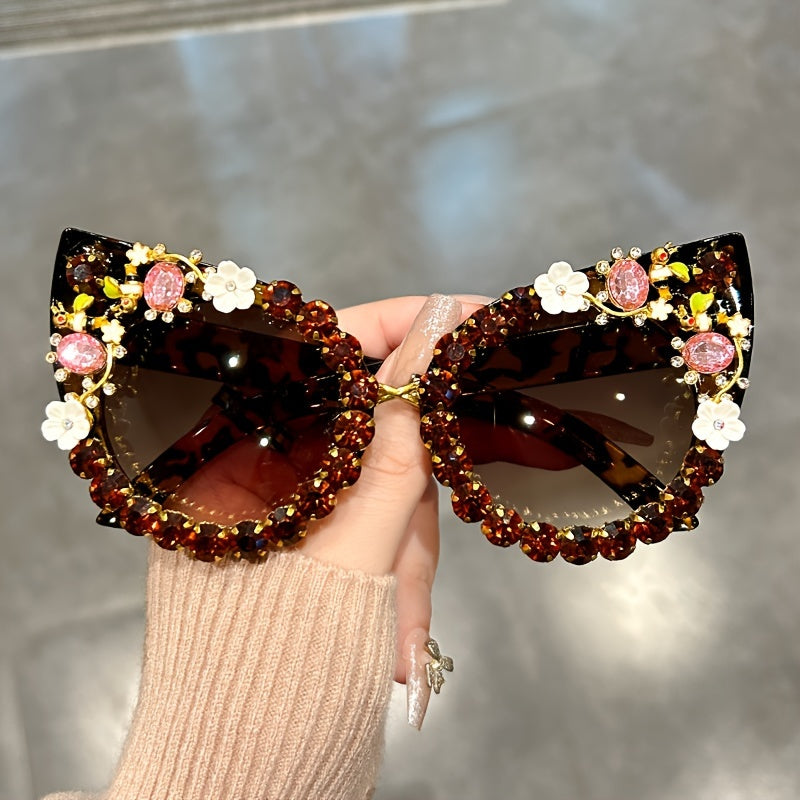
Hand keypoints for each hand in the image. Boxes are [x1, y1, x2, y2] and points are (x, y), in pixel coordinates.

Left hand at [169, 293, 487, 722]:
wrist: (247, 775)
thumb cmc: (272, 667)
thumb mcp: (350, 550)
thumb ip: (398, 445)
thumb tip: (437, 335)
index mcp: (234, 450)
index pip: (323, 350)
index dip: (402, 325)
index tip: (473, 315)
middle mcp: (259, 466)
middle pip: (368, 426)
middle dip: (415, 489)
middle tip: (427, 533)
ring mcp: (291, 505)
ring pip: (385, 491)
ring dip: (409, 559)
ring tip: (400, 634)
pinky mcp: (319, 542)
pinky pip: (382, 537)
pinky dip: (401, 585)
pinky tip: (402, 649)